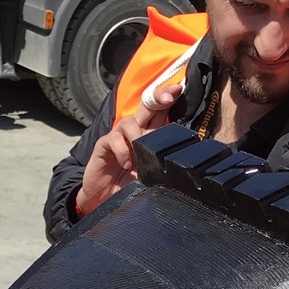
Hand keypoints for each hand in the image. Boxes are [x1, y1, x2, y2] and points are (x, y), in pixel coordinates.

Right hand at [74, 82, 180, 217]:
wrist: (105, 199)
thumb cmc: (130, 186)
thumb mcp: (153, 174)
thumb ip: (163, 161)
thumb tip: (184, 156)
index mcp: (149, 135)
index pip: (160, 111)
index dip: (168, 97)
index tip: (180, 89)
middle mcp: (135, 131)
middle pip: (147, 105)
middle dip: (159, 96)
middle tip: (170, 96)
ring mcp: (118, 137)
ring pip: (130, 121)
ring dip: (137, 135)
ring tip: (140, 154)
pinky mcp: (104, 145)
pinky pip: (114, 138)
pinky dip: (123, 150)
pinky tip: (127, 164)